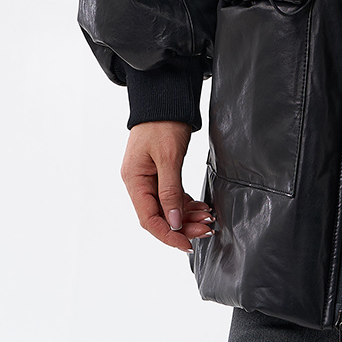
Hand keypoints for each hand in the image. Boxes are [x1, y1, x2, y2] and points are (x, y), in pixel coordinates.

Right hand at [120, 120, 214, 251]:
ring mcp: (149, 178)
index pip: (148, 219)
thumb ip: (170, 191)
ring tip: (207, 219)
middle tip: (205, 230)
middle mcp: (138, 182)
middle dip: (182, 226)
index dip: (168, 235)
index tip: (187, 244)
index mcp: (134, 180)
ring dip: (187, 217)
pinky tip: (201, 208)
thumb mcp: (168, 156)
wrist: (166, 97)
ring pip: (167, 208)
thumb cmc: (163, 122)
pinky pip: (172, 196)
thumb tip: (174, 222)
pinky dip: (186, 204)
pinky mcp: (160, 173)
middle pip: (159, 216)